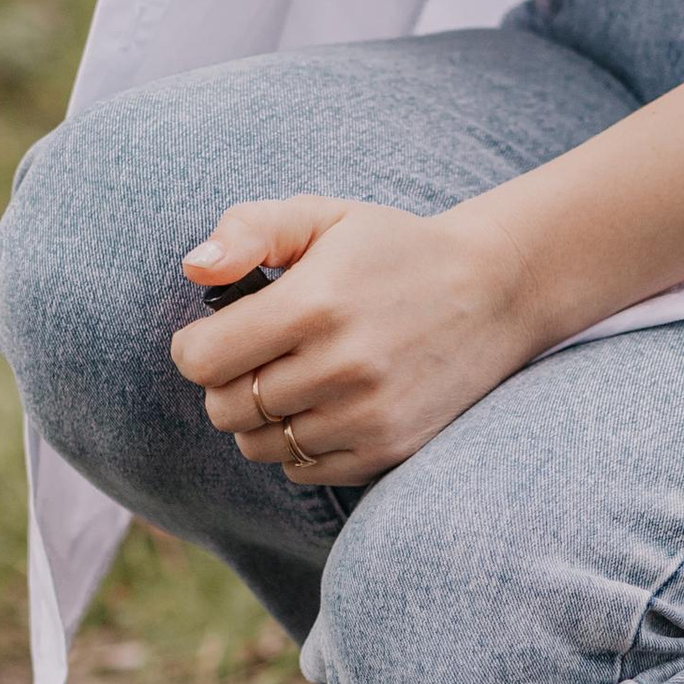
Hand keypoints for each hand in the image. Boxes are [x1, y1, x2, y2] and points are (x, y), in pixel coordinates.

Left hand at [166, 192, 536, 486]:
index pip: (205, 360)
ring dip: (259, 415)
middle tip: (253, 353)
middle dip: (223, 382)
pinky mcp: (388, 450)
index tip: (210, 333)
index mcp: (315, 304)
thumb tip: (192, 270)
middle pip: (225, 409)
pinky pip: (302, 468)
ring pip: (258, 445)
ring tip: (290, 374)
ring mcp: (367, 416)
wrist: (491, 290)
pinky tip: (323, 401)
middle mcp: (341, 367)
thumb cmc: (389, 248)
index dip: (193, 347)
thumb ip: (247, 231)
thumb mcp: (320, 215)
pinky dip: (296, 442)